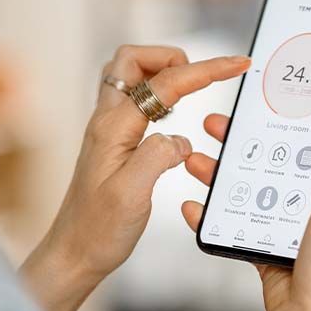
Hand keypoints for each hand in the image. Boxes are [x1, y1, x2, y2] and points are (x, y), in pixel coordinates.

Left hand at [21, 45, 249, 310]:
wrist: (74, 253)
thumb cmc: (98, 230)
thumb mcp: (131, 196)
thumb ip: (157, 157)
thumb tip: (181, 139)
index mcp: (114, 128)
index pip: (165, 84)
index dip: (205, 70)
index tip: (236, 64)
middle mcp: (107, 121)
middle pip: (133, 60)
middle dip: (173, 56)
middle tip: (202, 76)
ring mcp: (108, 130)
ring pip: (131, 77)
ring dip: (162, 72)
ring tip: (191, 89)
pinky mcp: (113, 142)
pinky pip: (134, 101)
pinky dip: (157, 95)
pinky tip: (173, 116)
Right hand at [181, 99, 310, 310]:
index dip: (289, 118)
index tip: (264, 99)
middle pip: (274, 162)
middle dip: (243, 143)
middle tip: (215, 124)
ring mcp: (291, 231)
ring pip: (250, 191)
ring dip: (221, 175)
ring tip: (194, 159)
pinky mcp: (268, 253)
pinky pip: (235, 226)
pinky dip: (212, 216)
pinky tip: (192, 205)